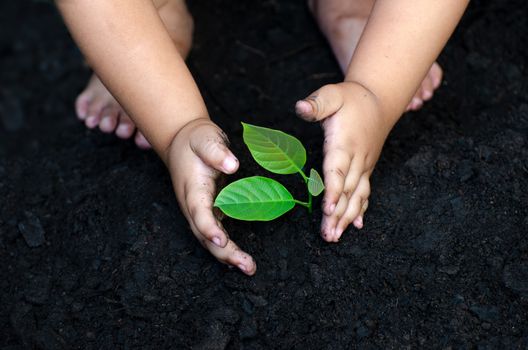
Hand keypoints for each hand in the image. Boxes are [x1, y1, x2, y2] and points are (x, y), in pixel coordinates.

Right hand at [166, 118, 256, 274]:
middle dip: (225, 252)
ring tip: (249, 268)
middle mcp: (193, 205)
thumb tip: (232, 165)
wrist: (182, 143)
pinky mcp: (207, 213)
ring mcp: (198, 212)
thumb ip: (216, 151)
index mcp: (192, 188)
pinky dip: (227, 250)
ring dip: (228, 256)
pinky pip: (215, 236)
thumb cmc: (196, 140)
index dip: (209, 227)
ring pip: (209, 240)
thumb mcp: (205, 137)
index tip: (221, 239)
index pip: (199, 211)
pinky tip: (240, 261)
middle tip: (247, 266)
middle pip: (204, 234)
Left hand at [296, 82, 389, 241]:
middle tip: (328, 236)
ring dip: (346, 218)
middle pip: (346, 191)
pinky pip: (364, 192)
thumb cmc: (351, 98)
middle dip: (337, 215)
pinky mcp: (366, 169)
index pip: (338, 170)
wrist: (379, 100)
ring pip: (356, 196)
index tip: (328, 209)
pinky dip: (360, 210)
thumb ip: (317, 103)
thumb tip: (300, 107)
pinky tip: (355, 226)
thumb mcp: (332, 94)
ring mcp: (364, 166)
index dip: (333, 190)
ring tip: (335, 237)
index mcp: (345, 143)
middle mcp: (357, 159)